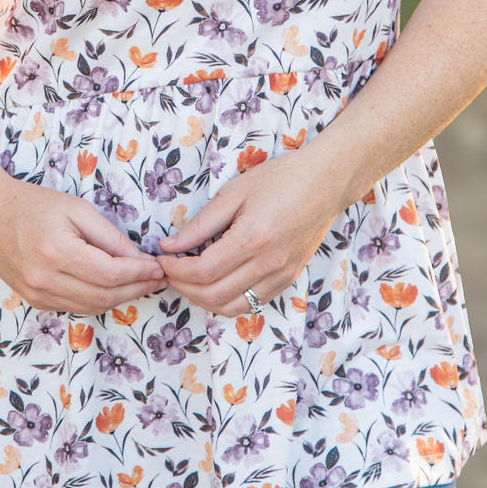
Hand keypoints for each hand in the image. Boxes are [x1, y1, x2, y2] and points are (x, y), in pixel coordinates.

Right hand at [0, 176, 166, 314]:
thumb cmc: (35, 205)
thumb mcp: (77, 210)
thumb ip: (109, 237)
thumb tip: (139, 260)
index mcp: (57, 252)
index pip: (110, 274)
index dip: (139, 273)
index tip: (158, 267)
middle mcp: (45, 279)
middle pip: (104, 297)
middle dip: (136, 288)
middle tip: (156, 277)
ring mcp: (37, 294)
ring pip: (91, 307)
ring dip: (120, 298)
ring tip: (140, 283)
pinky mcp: (34, 301)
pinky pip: (75, 307)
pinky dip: (98, 300)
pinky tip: (112, 287)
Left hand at [156, 148, 347, 315]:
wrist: (325, 183)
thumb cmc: (279, 180)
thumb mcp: (234, 193)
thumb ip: (201, 223)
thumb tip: (169, 246)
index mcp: (252, 239)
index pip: (203, 271)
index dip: (175, 269)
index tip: (161, 259)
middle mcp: (268, 264)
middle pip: (214, 295)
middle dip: (183, 286)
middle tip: (168, 271)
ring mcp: (281, 276)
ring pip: (233, 307)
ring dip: (203, 299)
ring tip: (188, 280)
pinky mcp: (288, 279)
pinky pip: (252, 304)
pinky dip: (227, 301)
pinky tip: (215, 284)